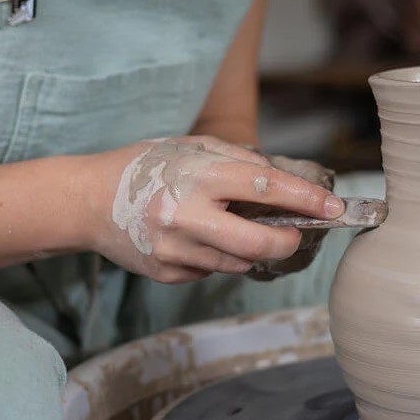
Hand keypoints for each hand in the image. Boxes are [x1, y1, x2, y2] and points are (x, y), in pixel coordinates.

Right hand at [86, 136, 344, 283]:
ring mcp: (175, 250)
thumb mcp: (188, 146)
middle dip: (288, 242)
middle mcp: (186, 215)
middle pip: (259, 244)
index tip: (333, 208)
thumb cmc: (144, 167)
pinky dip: (216, 257)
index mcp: (195, 176)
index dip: (305, 200)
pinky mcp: (166, 273)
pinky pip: (210, 271)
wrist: (85, 200)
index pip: (265, 186)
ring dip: (249, 250)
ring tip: (229, 227)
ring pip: (238, 263)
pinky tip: (197, 239)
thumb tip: (281, 179)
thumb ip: (235, 158)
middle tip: (294, 235)